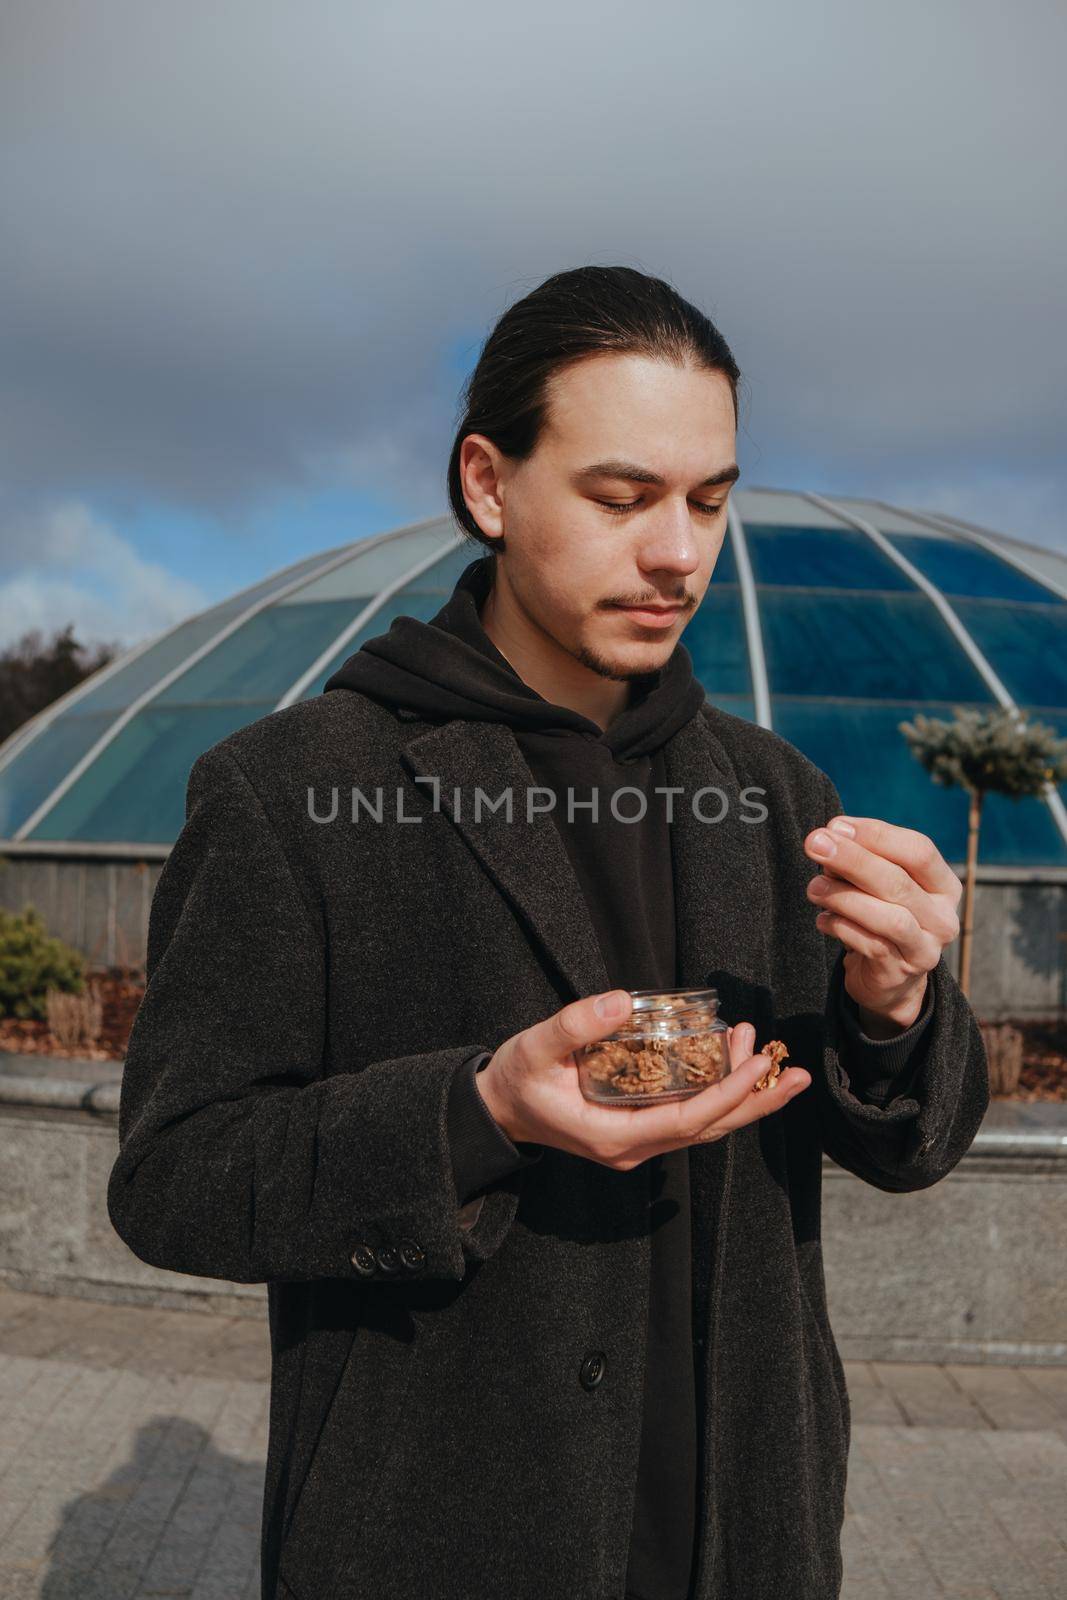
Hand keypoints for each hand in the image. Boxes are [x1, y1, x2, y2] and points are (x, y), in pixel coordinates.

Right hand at [476, 991, 810, 1170]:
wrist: (496, 1110)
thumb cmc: (515, 1079)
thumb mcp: (535, 1047)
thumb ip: (575, 1025)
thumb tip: (620, 999)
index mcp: (616, 1136)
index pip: (689, 1120)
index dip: (728, 1092)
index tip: (759, 1062)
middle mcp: (634, 1148)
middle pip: (710, 1130)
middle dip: (754, 1100)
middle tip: (798, 1073)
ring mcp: (637, 1142)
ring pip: (704, 1126)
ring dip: (740, 1094)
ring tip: (771, 1057)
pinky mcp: (637, 1129)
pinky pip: (688, 1116)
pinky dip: (716, 1092)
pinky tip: (733, 1066)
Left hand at [804, 814, 962, 1033]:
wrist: (888, 978)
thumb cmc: (882, 915)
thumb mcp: (879, 885)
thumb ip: (861, 861)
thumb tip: (830, 839)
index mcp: (944, 885)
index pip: (919, 850)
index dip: (876, 835)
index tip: (836, 826)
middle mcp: (943, 917)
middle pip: (898, 881)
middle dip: (852, 859)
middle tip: (815, 843)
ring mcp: (926, 947)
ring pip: (888, 917)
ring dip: (844, 897)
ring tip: (814, 888)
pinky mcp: (901, 971)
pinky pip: (870, 945)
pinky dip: (842, 927)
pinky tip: (822, 919)